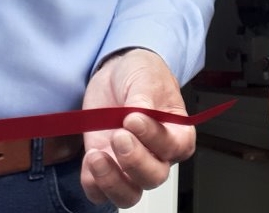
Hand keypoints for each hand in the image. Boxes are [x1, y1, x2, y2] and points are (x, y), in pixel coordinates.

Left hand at [79, 48, 193, 208]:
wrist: (115, 75)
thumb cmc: (141, 74)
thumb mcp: (146, 77)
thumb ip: (144, 97)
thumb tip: (140, 112)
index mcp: (177, 133)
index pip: (175, 148)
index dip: (155, 139)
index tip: (134, 118)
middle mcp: (156, 155)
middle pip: (153, 177)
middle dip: (134, 161)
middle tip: (119, 135)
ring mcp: (129, 165)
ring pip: (129, 195)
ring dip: (112, 181)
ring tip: (97, 156)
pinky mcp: (106, 167)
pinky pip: (99, 192)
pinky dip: (92, 182)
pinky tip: (90, 157)